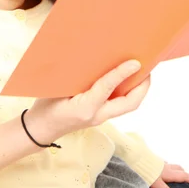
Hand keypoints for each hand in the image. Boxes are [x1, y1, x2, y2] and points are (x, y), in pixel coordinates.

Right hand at [26, 60, 149, 143]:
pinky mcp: (99, 116)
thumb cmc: (45, 106)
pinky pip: (118, 104)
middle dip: (143, 87)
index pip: (107, 88)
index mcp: (84, 108)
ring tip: (141, 70)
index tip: (135, 62)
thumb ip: (74, 76)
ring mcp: (99, 118)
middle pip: (129, 104)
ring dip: (137, 90)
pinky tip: (125, 79)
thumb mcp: (56, 88)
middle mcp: (96, 115)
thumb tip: (92, 57)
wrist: (40, 129)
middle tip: (148, 67)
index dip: (122, 73)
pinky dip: (126, 92)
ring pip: (126, 105)